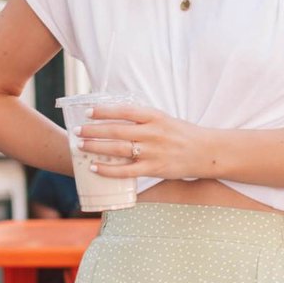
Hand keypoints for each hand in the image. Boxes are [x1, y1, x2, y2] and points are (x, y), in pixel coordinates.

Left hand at [78, 103, 210, 181]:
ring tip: (81, 146)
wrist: (207, 152)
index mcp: (155, 117)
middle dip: (94, 130)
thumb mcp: (165, 119)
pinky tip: (95, 168)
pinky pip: (127, 171)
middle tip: (77, 131)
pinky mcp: (154, 168)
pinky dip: (109, 170)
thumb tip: (118, 118)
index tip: (88, 112)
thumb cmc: (184, 134)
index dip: (104, 111)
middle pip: (116, 131)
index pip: (124, 111)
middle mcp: (152, 133)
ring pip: (118, 149)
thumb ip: (144, 119)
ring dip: (97, 148)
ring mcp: (153, 152)